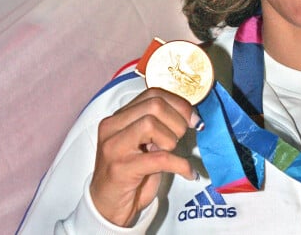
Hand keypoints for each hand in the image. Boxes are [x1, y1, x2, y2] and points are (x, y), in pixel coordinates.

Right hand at [89, 87, 201, 226]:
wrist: (107, 207)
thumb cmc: (131, 173)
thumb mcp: (143, 142)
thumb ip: (159, 124)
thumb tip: (191, 115)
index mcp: (119, 116)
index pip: (153, 93)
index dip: (178, 103)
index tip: (193, 118)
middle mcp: (113, 126)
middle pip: (154, 105)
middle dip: (177, 120)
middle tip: (182, 137)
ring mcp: (114, 146)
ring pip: (151, 124)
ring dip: (171, 139)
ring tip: (173, 152)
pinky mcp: (120, 169)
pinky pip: (159, 158)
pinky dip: (180, 164)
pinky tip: (188, 171)